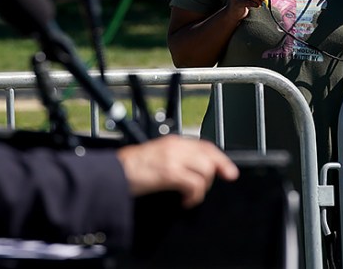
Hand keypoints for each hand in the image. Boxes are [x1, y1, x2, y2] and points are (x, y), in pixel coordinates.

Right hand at [116, 136, 238, 207]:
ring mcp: (173, 158)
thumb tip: (194, 172)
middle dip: (212, 177)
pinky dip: (194, 196)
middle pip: (209, 157)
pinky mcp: (170, 172)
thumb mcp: (156, 157)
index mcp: (172, 141)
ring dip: (202, 188)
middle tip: (202, 190)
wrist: (114, 173)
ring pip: (205, 170)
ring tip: (189, 196)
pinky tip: (185, 201)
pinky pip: (195, 184)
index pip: (205, 146)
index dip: (220, 159)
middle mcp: (175, 146)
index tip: (229, 172)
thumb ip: (176, 159)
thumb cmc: (130, 168)